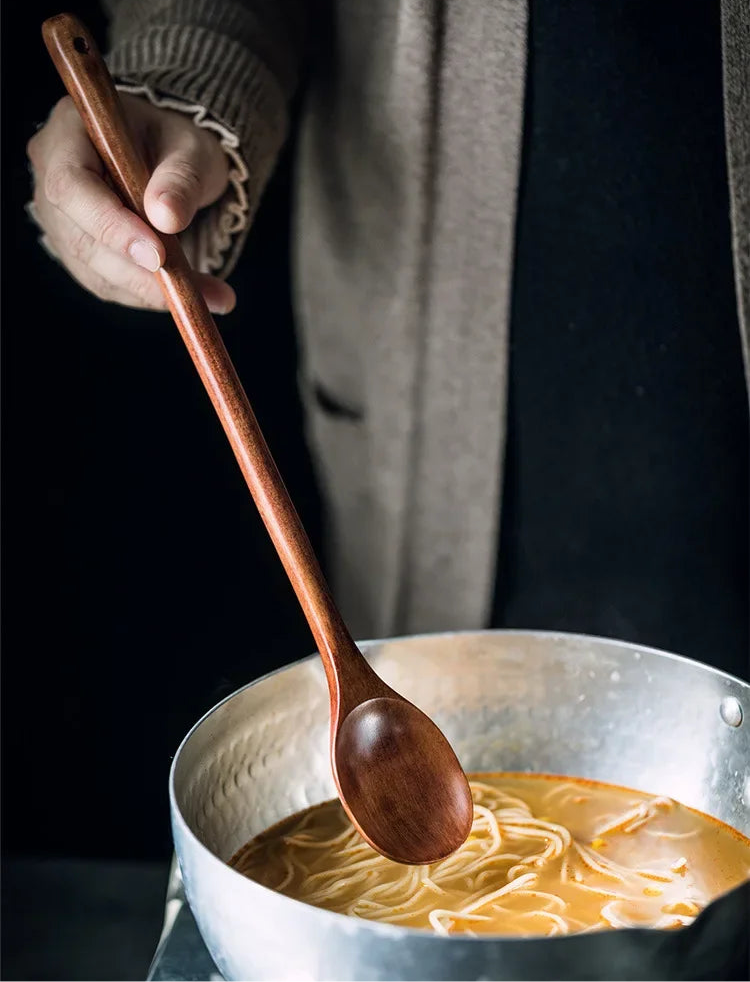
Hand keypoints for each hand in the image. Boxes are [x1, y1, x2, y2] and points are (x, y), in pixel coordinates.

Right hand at [27, 93, 235, 313]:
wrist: (170, 161)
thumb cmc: (176, 145)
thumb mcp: (191, 149)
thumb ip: (181, 179)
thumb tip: (167, 218)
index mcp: (68, 133)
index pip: (71, 187)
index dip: (112, 226)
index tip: (159, 256)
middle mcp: (50, 176)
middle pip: (82, 240)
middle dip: (140, 273)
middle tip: (196, 292)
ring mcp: (58, 219)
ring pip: (95, 271)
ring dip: (151, 292)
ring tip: (212, 297)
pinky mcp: (76, 251)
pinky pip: (107, 284)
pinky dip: (148, 295)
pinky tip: (190, 295)